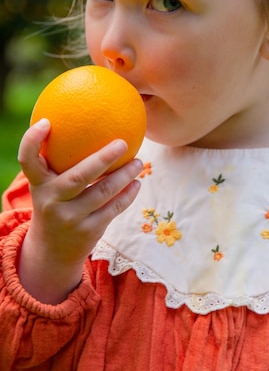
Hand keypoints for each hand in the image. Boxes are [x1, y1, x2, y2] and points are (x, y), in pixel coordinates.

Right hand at [17, 118, 141, 303]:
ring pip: (103, 192)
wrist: (52, 250)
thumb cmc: (55, 202)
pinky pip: (113, 208)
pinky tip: (137, 183)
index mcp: (39, 184)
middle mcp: (51, 200)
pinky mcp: (88, 231)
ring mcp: (70, 218)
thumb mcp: (48, 184)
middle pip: (79, 176)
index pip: (27, 160)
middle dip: (103, 158)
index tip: (46, 121)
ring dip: (125, 175)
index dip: (32, 141)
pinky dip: (128, 194)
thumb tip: (85, 120)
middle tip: (123, 142)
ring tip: (138, 162)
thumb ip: (58, 159)